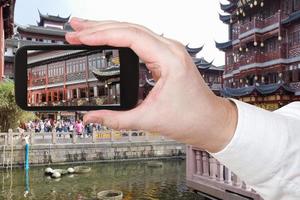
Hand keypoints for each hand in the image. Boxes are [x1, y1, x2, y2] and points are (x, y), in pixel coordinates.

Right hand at [66, 18, 236, 151]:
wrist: (210, 121)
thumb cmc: (190, 118)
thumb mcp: (148, 120)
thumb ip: (116, 119)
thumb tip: (90, 117)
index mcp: (169, 59)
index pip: (131, 37)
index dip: (103, 34)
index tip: (81, 37)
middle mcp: (171, 49)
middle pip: (131, 28)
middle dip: (100, 27)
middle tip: (75, 28)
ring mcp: (170, 50)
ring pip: (135, 31)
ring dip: (109, 28)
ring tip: (85, 29)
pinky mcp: (167, 56)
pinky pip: (141, 39)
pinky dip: (121, 37)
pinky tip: (108, 38)